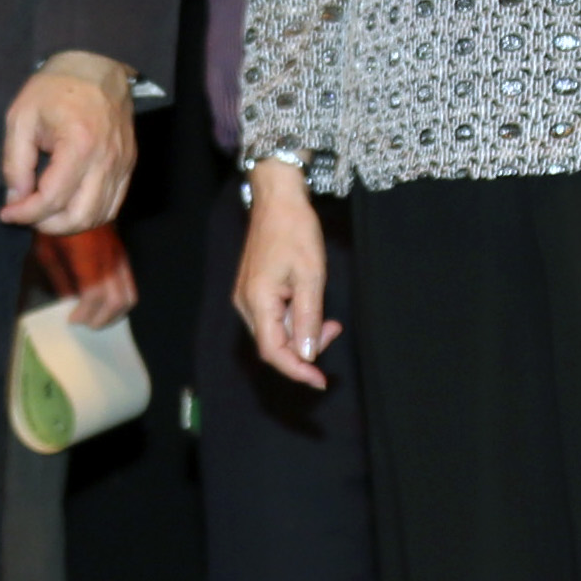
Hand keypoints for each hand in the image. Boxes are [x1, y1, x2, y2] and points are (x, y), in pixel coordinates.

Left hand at [0, 53, 139, 234]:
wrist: (96, 66)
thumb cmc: (54, 88)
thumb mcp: (20, 118)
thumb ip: (15, 162)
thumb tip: (16, 199)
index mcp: (78, 145)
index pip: (52, 199)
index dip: (25, 213)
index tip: (6, 213)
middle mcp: (106, 160)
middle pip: (79, 217)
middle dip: (47, 225)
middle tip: (25, 215)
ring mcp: (122, 165)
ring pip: (99, 217)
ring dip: (68, 224)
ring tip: (44, 213)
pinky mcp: (128, 166)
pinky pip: (112, 205)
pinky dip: (88, 215)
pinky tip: (67, 206)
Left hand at [29, 222, 136, 326]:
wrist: (73, 196)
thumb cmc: (53, 226)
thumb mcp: (46, 253)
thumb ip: (58, 280)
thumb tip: (67, 303)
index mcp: (87, 258)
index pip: (95, 295)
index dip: (85, 313)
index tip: (72, 320)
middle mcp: (108, 258)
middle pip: (118, 301)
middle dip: (102, 319)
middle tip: (86, 323)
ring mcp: (119, 255)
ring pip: (129, 295)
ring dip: (114, 313)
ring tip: (97, 316)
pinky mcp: (123, 253)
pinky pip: (130, 283)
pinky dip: (121, 299)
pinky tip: (105, 300)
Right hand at [234, 161, 341, 388]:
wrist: (277, 199)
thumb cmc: (295, 231)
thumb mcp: (311, 275)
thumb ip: (307, 318)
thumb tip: (305, 354)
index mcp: (257, 300)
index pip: (272, 351)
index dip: (296, 370)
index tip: (320, 381)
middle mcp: (246, 303)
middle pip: (272, 345)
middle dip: (304, 349)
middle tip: (334, 330)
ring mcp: (247, 296)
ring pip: (274, 332)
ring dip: (301, 334)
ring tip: (328, 320)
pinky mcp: (254, 290)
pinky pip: (273, 318)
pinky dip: (294, 321)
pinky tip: (311, 310)